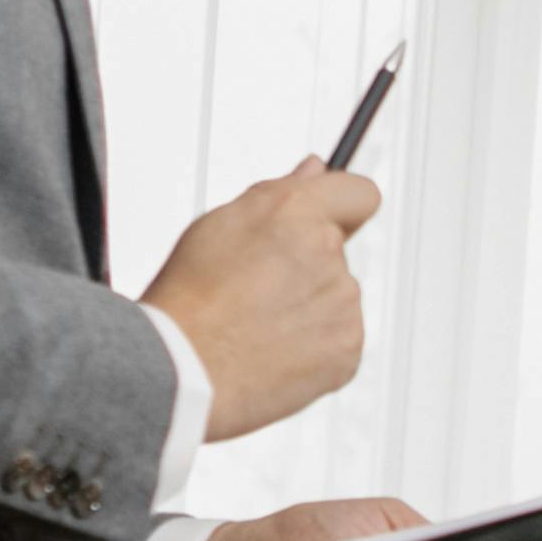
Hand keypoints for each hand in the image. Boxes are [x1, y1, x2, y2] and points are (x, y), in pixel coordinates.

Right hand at [143, 160, 379, 441]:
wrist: (182, 370)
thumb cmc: (190, 299)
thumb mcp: (220, 224)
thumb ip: (280, 192)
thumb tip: (314, 170)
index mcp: (298, 212)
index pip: (359, 193)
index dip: (343, 204)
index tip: (331, 217)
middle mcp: (329, 254)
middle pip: (336, 250)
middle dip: (306, 262)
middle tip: (257, 287)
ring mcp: (344, 304)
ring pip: (336, 296)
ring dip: (308, 305)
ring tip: (257, 324)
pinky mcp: (349, 349)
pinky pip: (340, 338)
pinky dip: (315, 345)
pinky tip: (274, 350)